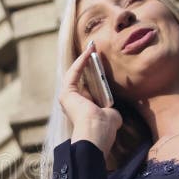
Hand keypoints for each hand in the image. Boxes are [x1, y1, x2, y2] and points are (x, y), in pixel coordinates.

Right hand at [58, 40, 122, 157]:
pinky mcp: (66, 93)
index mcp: (83, 109)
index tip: (100, 62)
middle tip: (93, 49)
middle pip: (79, 78)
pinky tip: (89, 52)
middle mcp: (72, 103)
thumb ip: (110, 111)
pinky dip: (80, 62)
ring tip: (92, 47)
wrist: (97, 132)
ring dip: (82, 59)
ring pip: (74, 74)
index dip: (94, 74)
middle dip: (86, 63)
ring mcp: (67, 98)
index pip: (87, 88)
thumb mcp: (111, 116)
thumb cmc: (105, 128)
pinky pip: (73, 73)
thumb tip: (112, 111)